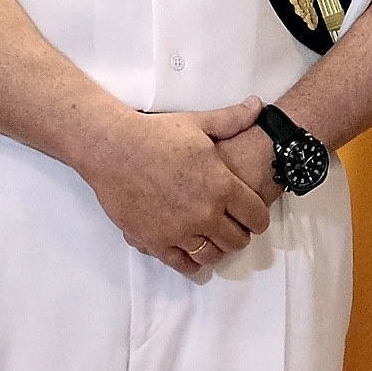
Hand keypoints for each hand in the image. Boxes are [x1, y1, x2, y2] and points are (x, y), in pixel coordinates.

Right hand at [73, 97, 268, 276]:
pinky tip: (193, 257)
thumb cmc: (156, 134)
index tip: (254, 217)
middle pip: (237, 240)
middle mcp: (204, 213)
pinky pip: (181, 264)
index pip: (256, 217)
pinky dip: (191, 264)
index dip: (259, 219)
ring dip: (217, 249)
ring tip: (214, 240)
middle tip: (234, 228)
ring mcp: (178, 230)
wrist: (112, 148)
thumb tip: (259, 106)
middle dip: (240, 235)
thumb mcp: (200, 123)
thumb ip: (233, 119)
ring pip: (212, 255)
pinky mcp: (153, 240)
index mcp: (222, 186)